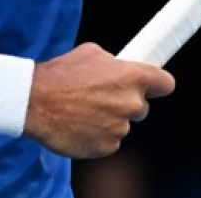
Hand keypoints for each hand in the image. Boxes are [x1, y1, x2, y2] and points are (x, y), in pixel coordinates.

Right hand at [23, 42, 175, 157]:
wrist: (34, 102)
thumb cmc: (59, 74)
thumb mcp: (91, 53)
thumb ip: (113, 63)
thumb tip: (119, 67)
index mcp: (132, 77)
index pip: (166, 83)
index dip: (158, 85)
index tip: (154, 86)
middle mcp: (130, 104)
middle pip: (141, 107)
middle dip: (126, 102)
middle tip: (102, 97)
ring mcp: (119, 128)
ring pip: (122, 124)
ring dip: (109, 120)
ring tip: (82, 110)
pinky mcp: (106, 147)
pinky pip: (108, 141)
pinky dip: (97, 135)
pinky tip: (79, 125)